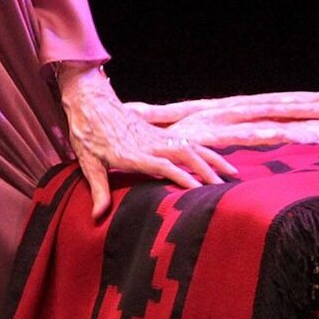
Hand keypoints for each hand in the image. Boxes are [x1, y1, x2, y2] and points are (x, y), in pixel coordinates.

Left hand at [57, 63, 237, 219]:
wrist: (90, 101)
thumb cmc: (87, 132)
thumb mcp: (88, 162)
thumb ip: (98, 189)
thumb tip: (98, 216)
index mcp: (134, 154)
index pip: (164, 166)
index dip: (182, 177)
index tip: (200, 191)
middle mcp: (150, 144)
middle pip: (185, 155)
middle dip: (206, 171)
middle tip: (224, 188)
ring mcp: (156, 137)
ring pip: (190, 146)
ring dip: (211, 158)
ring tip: (232, 173)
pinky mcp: (157, 132)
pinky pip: (186, 140)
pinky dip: (204, 149)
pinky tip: (215, 158)